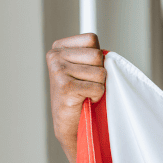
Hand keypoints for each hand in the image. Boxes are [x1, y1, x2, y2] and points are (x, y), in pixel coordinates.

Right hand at [47, 33, 105, 162]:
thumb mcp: (84, 66)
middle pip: (97, 55)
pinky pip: (98, 87)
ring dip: (98, 85)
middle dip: (99, 72)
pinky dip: (97, 96)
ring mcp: (58, 71)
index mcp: (58, 47)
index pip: (91, 39)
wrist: (70, 123)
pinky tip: (84, 99)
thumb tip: (107, 55)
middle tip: (86, 83)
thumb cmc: (80, 93)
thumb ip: (93, 53)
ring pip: (101, 72)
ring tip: (84, 92)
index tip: (84, 70)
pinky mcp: (66, 87)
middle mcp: (55, 56)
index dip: (96, 57)